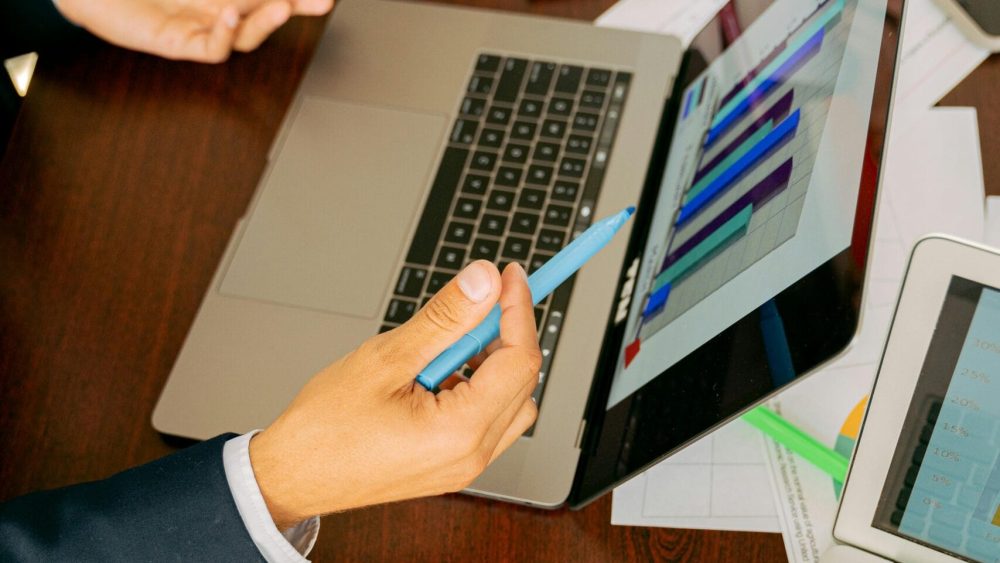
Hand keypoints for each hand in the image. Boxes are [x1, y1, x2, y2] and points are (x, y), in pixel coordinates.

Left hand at [56, 0, 333, 62]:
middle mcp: (212, 6)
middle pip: (264, 11)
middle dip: (295, 6)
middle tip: (320, 0)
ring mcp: (196, 25)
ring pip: (245, 34)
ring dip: (266, 22)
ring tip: (283, 5)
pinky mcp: (176, 42)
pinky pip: (211, 49)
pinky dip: (224, 36)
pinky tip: (227, 17)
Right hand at [249, 261, 540, 527]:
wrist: (291, 476)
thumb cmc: (325, 427)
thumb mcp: (385, 357)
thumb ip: (445, 317)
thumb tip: (484, 281)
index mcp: (460, 433)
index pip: (519, 361)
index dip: (517, 310)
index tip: (509, 276)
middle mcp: (471, 456)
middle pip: (522, 381)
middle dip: (506, 333)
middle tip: (478, 300)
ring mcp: (463, 465)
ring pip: (510, 402)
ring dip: (491, 363)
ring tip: (444, 344)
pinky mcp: (451, 465)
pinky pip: (486, 420)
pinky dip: (476, 387)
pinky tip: (436, 373)